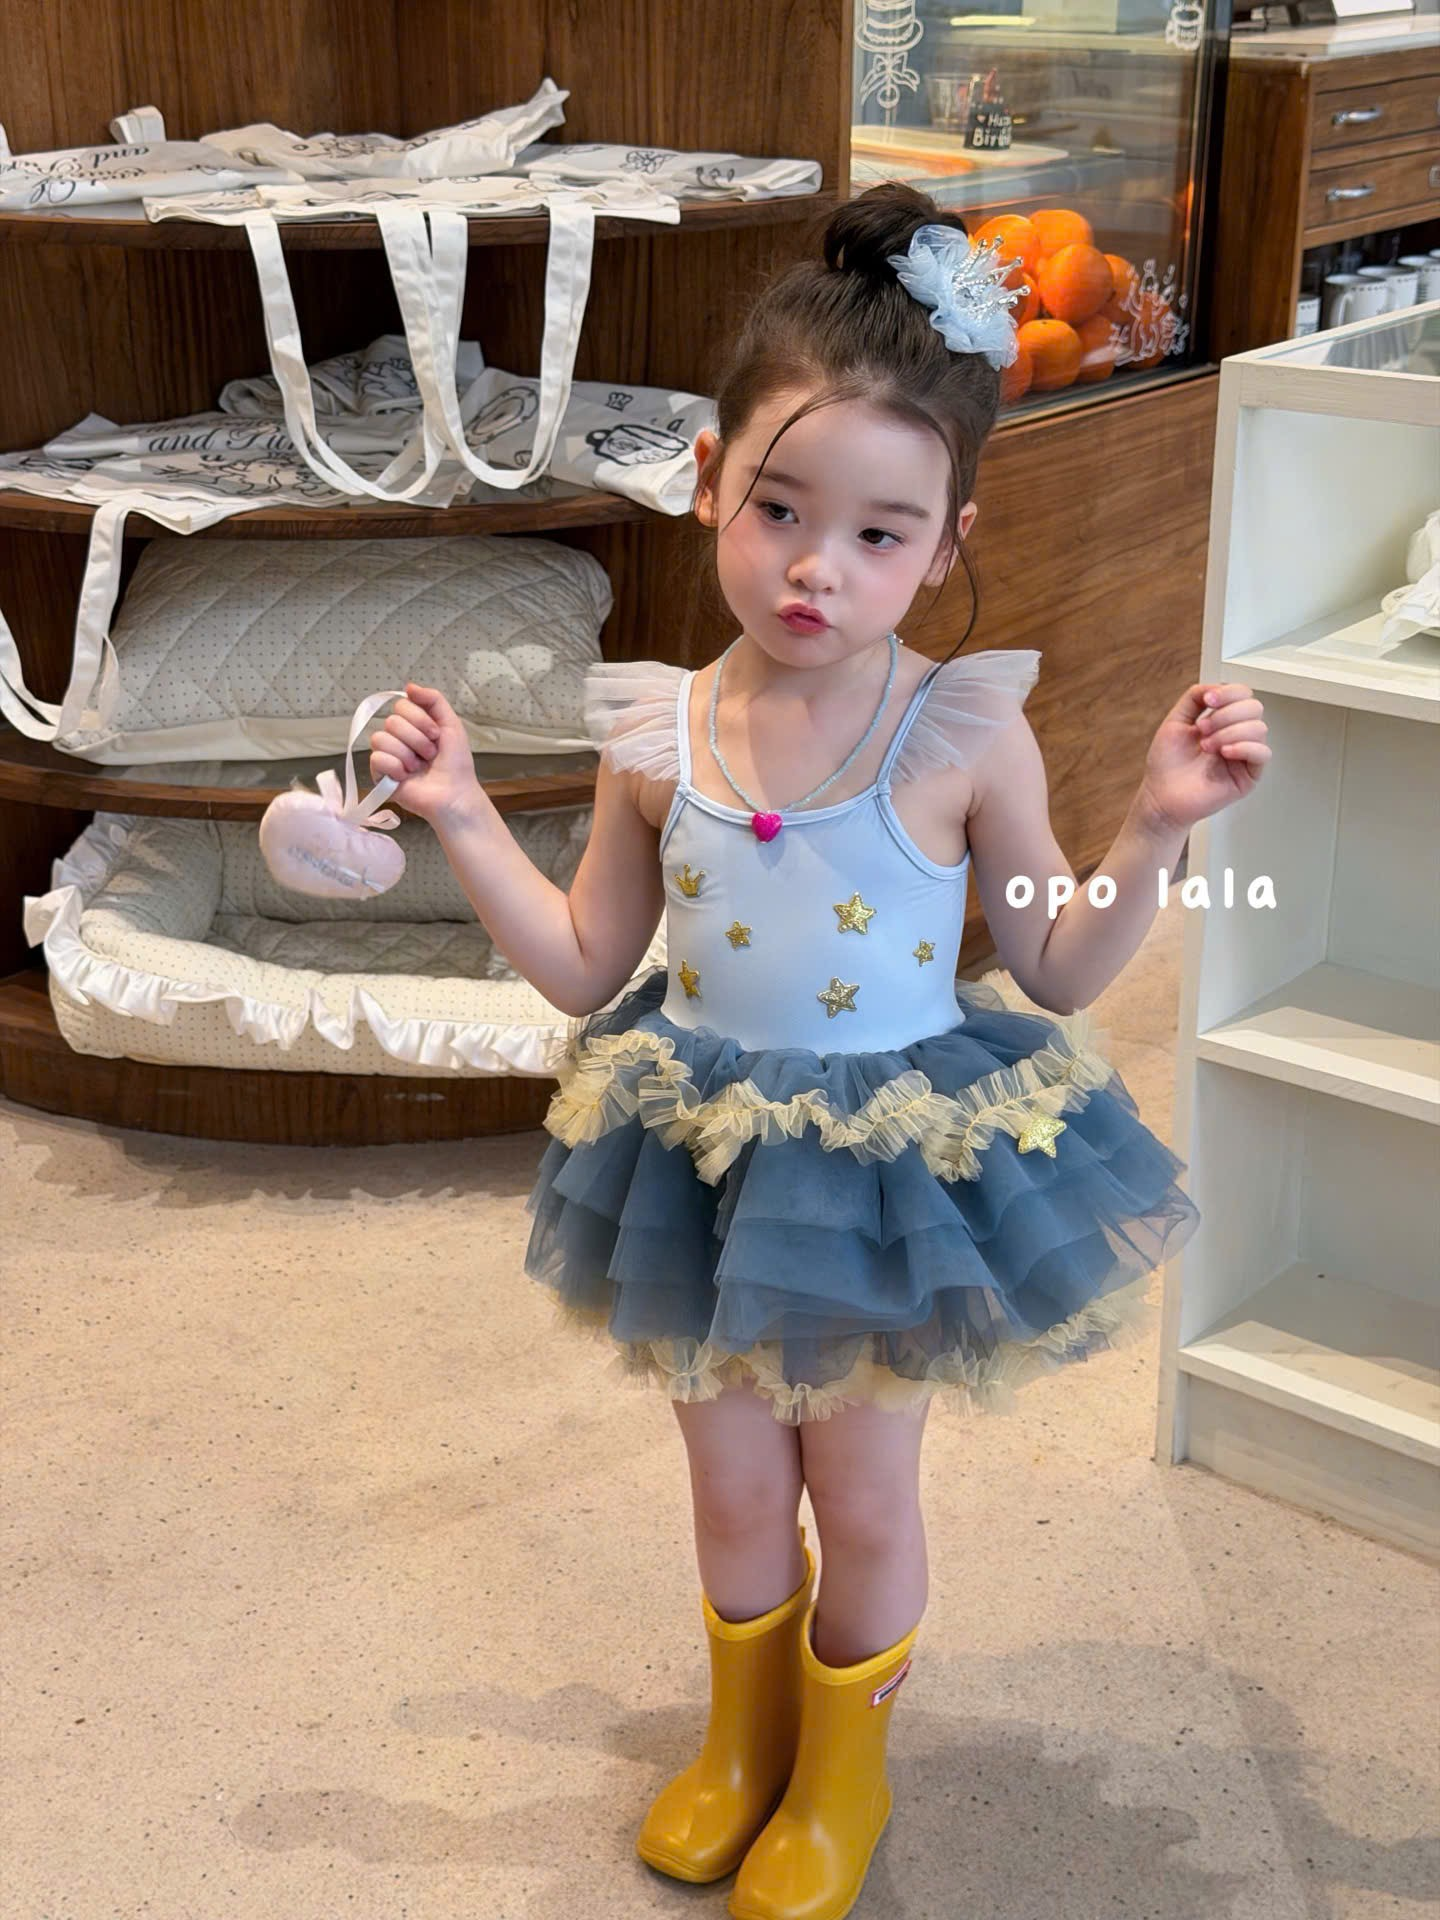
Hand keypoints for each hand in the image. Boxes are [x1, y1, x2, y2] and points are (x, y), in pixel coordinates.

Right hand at [369, 683, 480, 824]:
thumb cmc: (456, 763)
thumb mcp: (451, 724)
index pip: (401, 705)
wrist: (455, 793)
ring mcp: (387, 755)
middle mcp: (397, 737)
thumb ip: (434, 701)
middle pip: (392, 721)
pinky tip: (406, 777)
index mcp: (412, 724)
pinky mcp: (380, 775)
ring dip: (407, 754)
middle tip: (430, 755)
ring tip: (419, 768)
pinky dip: (395, 767)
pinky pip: (376, 759)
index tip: (436, 735)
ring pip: (380, 738)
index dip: (420, 719)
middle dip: (417, 739)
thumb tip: (408, 686)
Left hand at [1137, 682, 1269, 833]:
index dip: (1228, 692)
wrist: (1161, 796)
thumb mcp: (1175, 722)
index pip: (1242, 694)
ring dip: (1229, 732)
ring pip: (1259, 728)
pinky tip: (1224, 752)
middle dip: (1226, 714)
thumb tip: (1214, 686)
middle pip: (1254, 707)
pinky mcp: (1249, 775)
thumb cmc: (1166, 765)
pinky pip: (1262, 753)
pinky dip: (1244, 747)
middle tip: (1203, 729)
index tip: (1208, 700)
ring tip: (1207, 746)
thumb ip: (1193, 698)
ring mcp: (1244, 754)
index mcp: (1222, 720)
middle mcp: (1236, 734)